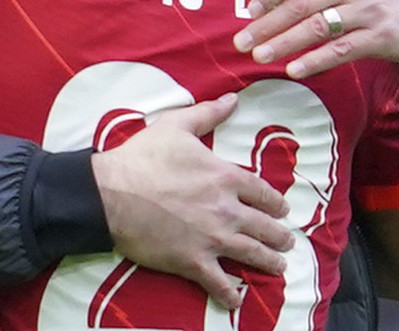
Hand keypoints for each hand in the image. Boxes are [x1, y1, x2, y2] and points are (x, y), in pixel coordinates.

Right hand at [91, 93, 293, 309]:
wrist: (111, 193)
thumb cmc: (142, 157)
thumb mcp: (176, 126)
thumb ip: (208, 113)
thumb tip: (233, 99)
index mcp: (225, 177)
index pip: (263, 192)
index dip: (276, 202)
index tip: (282, 209)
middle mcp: (226, 209)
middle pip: (264, 226)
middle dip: (279, 235)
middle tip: (287, 241)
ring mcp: (212, 238)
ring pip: (251, 254)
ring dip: (269, 262)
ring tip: (279, 266)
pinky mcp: (192, 261)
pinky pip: (218, 283)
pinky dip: (230, 295)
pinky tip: (238, 301)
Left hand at [233, 0, 398, 78]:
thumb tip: (276, 2)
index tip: (249, 11)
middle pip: (301, 5)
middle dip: (267, 25)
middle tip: (242, 42)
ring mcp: (367, 10)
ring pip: (317, 28)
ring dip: (284, 43)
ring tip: (260, 56)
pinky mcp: (380, 36)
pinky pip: (340, 50)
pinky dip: (314, 61)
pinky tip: (294, 69)